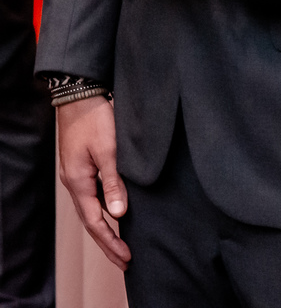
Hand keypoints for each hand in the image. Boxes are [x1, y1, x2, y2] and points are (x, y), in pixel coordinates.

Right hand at [58, 96, 130, 269]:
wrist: (81, 96)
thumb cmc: (96, 119)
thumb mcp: (109, 150)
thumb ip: (114, 182)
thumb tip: (119, 213)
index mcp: (79, 182)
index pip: (96, 222)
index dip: (111, 241)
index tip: (127, 257)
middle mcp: (75, 183)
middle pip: (91, 222)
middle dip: (107, 243)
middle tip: (124, 261)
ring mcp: (78, 175)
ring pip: (90, 211)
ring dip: (105, 230)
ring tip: (119, 246)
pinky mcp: (83, 167)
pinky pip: (92, 198)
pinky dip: (103, 212)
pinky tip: (114, 215)